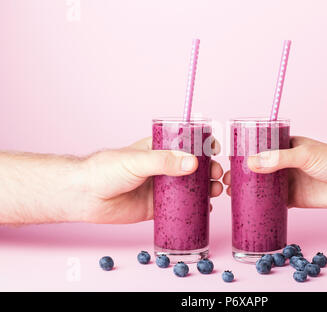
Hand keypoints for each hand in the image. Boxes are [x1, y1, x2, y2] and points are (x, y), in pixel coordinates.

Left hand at [80, 137, 222, 222]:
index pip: (186, 143)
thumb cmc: (106, 170)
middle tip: (216, 174)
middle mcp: (162, 167)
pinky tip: (205, 208)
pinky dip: (195, 207)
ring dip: (206, 188)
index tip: (215, 150)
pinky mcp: (158, 207)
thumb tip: (193, 164)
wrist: (85, 196)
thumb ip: (164, 162)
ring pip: (191, 186)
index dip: (203, 145)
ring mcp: (161, 187)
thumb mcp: (137, 161)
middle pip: (193, 166)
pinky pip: (182, 207)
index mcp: (158, 148)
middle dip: (209, 169)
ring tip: (215, 191)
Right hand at [223, 136, 326, 207]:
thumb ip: (279, 158)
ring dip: (247, 189)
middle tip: (227, 180)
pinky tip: (247, 206)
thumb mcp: (305, 154)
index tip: (228, 160)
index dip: (244, 153)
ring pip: (262, 185)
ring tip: (231, 192)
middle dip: (241, 174)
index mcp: (285, 147)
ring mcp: (287, 181)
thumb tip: (252, 162)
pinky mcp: (292, 198)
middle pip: (257, 168)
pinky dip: (260, 204)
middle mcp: (283, 164)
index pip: (259, 148)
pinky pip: (272, 201)